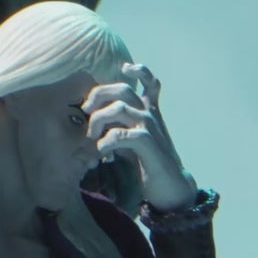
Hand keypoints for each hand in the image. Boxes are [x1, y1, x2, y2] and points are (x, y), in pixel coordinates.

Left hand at [81, 63, 196, 211]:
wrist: (171, 186)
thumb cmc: (149, 164)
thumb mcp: (132, 140)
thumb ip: (120, 126)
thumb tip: (94, 122)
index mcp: (149, 111)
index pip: (148, 81)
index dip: (136, 71)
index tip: (122, 71)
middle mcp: (149, 115)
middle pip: (123, 89)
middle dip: (99, 95)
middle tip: (86, 109)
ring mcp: (149, 127)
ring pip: (120, 108)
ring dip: (99, 120)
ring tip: (92, 137)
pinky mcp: (147, 144)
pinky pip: (121, 134)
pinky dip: (106, 141)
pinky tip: (102, 151)